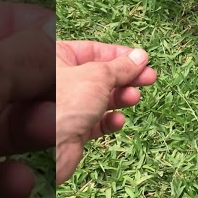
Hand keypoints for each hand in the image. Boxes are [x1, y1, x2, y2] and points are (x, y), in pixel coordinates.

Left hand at [55, 41, 156, 184]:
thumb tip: (140, 57)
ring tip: (134, 98)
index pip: (93, 50)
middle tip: (149, 78)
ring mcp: (64, 105)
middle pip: (99, 74)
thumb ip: (121, 66)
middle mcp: (58, 80)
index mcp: (56, 57)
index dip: (119, 54)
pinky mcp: (70, 128)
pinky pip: (94, 121)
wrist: (49, 146)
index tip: (141, 59)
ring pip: (99, 98)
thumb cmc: (64, 102)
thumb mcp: (99, 76)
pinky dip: (108, 120)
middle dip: (125, 77)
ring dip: (119, 98)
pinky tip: (118, 120)